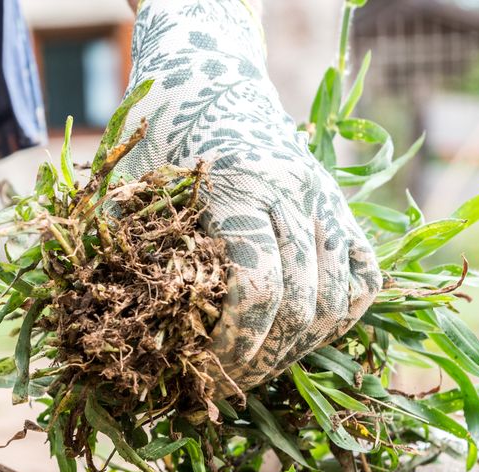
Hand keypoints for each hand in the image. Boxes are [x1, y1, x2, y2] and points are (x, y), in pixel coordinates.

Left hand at [114, 0, 380, 391]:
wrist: (209, 77)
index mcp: (239, 187)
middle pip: (300, 305)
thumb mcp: (134, 186)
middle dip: (263, 359)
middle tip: (224, 387)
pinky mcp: (342, 207)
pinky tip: (298, 341)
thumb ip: (129, 250)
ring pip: (338, 299)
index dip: (233, 346)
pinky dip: (339, 318)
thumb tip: (114, 334)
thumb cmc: (160, 138)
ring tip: (256, 370)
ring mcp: (326, 199)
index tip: (204, 375)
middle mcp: (294, 192)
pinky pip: (364, 277)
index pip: (256, 289)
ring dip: (299, 348)